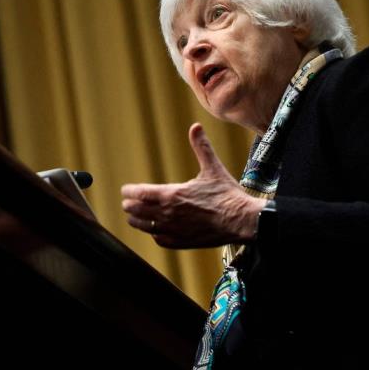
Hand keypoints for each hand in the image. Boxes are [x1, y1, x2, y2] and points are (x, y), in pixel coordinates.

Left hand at [120, 123, 264, 247]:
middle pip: (134, 211)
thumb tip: (196, 127)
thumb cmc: (227, 195)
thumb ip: (201, 147)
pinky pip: (158, 239)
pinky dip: (154, 233)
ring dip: (137, 220)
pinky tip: (156, 229)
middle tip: (129, 201)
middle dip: (130, 204)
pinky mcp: (181, 242)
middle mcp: (167, 214)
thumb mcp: (212, 168)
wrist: (242, 221)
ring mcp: (173, 230)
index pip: (138, 193)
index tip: (126, 190)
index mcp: (171, 195)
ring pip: (143, 227)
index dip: (129, 191)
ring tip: (136, 215)